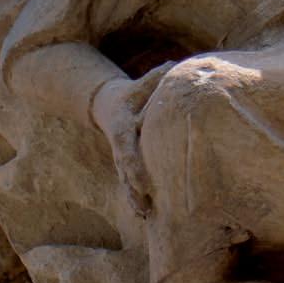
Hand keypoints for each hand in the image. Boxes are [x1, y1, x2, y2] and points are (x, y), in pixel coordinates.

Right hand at [90, 67, 170, 218]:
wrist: (109, 104)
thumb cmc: (132, 93)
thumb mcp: (142, 83)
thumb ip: (156, 77)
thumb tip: (174, 67)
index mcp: (122, 126)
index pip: (126, 148)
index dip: (133, 165)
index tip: (143, 181)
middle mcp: (120, 145)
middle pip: (125, 170)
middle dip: (135, 188)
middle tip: (146, 204)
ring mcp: (120, 157)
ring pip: (126, 181)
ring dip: (134, 198)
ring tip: (145, 215)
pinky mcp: (125, 165)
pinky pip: (129, 184)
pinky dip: (135, 199)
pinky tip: (144, 216)